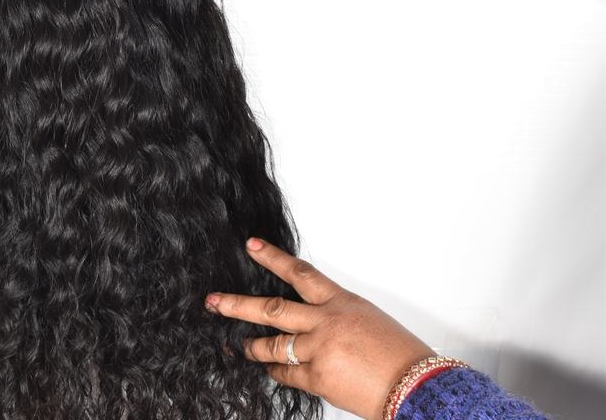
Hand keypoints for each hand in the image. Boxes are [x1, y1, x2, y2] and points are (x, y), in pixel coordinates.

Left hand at [205, 238, 434, 419]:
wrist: (417, 386)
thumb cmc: (399, 353)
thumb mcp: (367, 318)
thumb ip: (335, 316)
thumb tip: (314, 322)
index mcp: (339, 301)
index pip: (299, 272)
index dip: (272, 257)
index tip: (251, 245)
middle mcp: (324, 322)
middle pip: (271, 308)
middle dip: (237, 304)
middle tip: (213, 301)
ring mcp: (318, 350)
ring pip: (272, 345)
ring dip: (252, 346)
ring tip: (238, 344)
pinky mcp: (318, 379)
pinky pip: (286, 374)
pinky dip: (275, 372)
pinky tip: (267, 370)